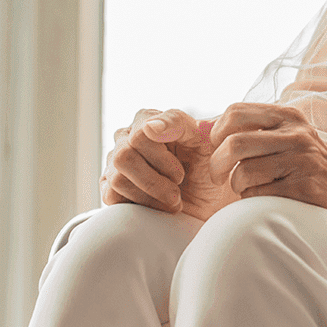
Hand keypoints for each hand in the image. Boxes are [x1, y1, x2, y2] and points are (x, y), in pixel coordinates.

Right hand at [102, 108, 235, 221]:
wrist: (215, 195)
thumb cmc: (212, 161)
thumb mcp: (206, 138)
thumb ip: (179, 124)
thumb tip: (150, 126)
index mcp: (148, 120)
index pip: (141, 134)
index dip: (162, 158)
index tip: (181, 174)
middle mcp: (127, 139)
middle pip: (124, 157)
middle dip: (155, 179)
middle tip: (179, 187)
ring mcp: (116, 163)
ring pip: (118, 179)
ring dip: (151, 194)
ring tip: (174, 199)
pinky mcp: (113, 188)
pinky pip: (111, 196)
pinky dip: (142, 204)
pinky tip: (161, 205)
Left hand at [208, 102, 326, 220]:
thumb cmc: (308, 163)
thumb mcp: (288, 135)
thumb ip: (255, 129)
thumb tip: (202, 128)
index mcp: (288, 116)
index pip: (235, 112)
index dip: (217, 132)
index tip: (218, 148)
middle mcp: (296, 134)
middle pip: (234, 144)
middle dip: (216, 165)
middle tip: (217, 177)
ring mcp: (301, 161)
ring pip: (242, 173)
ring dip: (237, 187)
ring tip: (250, 188)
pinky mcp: (303, 188)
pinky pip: (258, 195)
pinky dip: (253, 200)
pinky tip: (267, 198)